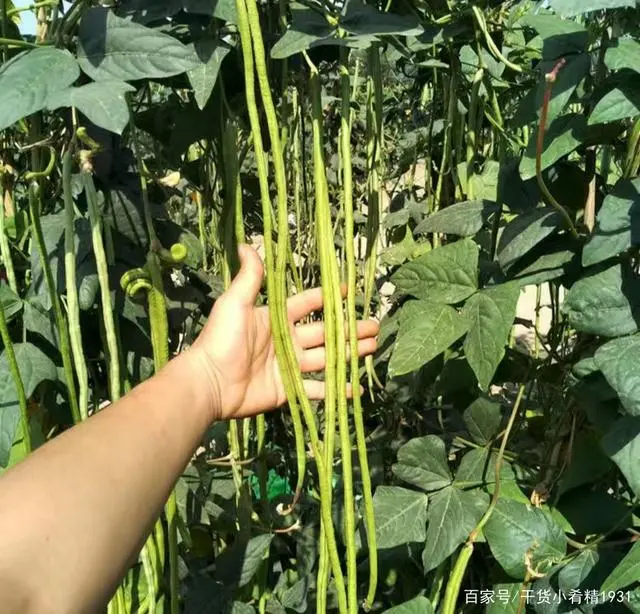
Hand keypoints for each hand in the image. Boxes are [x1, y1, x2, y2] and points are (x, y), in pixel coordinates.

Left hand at [190, 245, 378, 421]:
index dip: (327, 298)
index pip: (307, 304)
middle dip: (349, 329)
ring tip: (373, 348)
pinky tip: (356, 388)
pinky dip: (336, 390)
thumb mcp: (235, 303)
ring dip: (349, 354)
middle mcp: (286, 342)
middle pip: (324, 333)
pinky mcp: (288, 391)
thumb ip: (249, 277)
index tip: (349, 292)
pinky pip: (316, 390)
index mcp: (276, 319)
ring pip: (326, 359)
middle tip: (374, 326)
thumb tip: (247, 243)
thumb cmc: (221, 340)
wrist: (208, 383)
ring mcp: (289, 367)